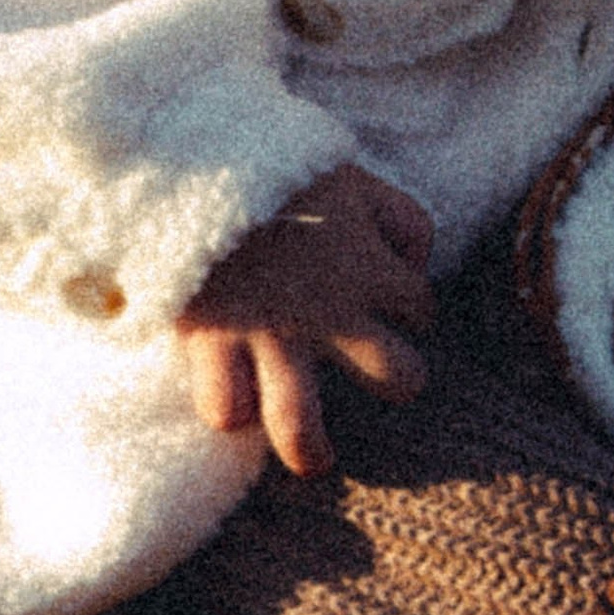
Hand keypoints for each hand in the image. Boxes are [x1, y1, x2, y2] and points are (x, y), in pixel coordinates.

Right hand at [176, 166, 435, 477]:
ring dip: (311, 448)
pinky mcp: (211, 340)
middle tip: (380, 375)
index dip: (414, 310)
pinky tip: (238, 405)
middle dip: (398, 381)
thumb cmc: (278, 169)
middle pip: (398, 378)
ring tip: (314, 458)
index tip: (396, 305)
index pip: (421, 309)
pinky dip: (231, 410)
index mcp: (369, 266)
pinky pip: (225, 408)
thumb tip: (419, 262)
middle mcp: (330, 312)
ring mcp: (269, 334)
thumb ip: (400, 217)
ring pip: (301, 426)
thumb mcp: (355, 178)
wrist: (192, 157)